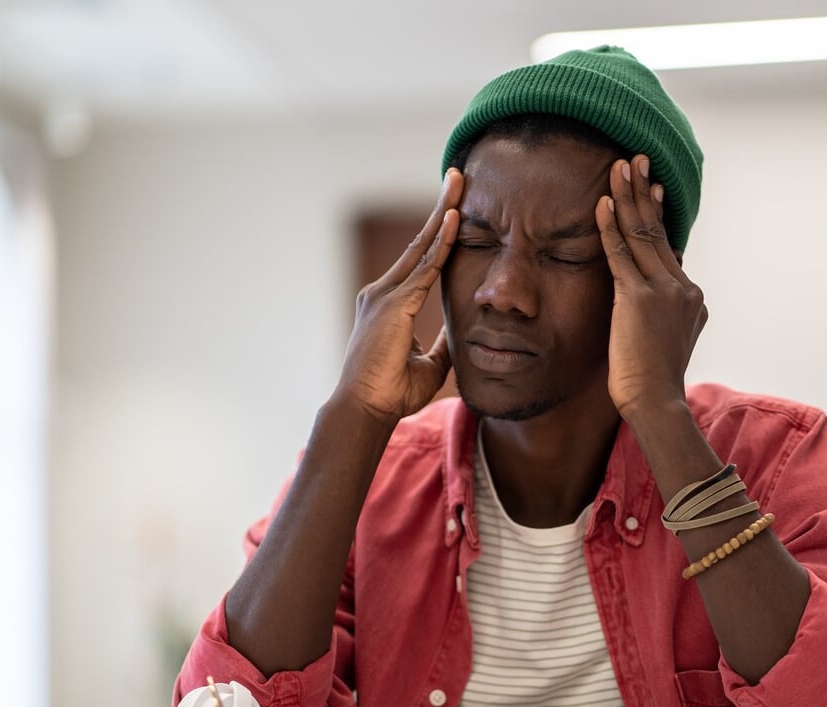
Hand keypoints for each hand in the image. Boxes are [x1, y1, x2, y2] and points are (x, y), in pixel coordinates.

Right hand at [333, 169, 462, 426]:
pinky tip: (455, 218)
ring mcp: (386, 295)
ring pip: (422, 245)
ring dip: (443, 213)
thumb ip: (442, 344)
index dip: (439, 233)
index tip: (454, 209)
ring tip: (458, 183)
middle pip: (419, 242)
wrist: (366, 408)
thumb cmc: (391, 392)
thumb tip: (460, 334)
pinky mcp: (394, 303)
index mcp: (389, 304)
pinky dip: (441, 242)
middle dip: (441, 208)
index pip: (421, 260)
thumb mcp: (429, 364)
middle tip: (458, 177)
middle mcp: (383, 292)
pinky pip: (424, 266)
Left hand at [595, 155, 707, 416]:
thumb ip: (663, 315)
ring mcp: (664, 291)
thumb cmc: (652, 382)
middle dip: (645, 192)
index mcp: (690, 297)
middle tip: (636, 160)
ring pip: (643, 234)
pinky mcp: (639, 299)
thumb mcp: (665, 341)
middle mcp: (683, 287)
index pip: (669, 246)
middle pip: (658, 231)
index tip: (651, 188)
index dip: (657, 214)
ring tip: (620, 165)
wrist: (656, 403)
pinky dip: (611, 226)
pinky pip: (621, 254)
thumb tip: (654, 300)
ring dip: (629, 196)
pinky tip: (602, 203)